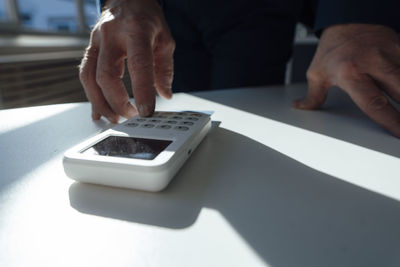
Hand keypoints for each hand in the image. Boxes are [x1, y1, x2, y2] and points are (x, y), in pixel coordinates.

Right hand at [79, 0, 174, 121]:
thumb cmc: (147, 17)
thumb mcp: (164, 39)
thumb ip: (164, 68)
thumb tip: (165, 94)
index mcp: (136, 31)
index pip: (138, 65)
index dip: (142, 92)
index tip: (146, 111)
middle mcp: (112, 35)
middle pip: (106, 75)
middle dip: (117, 102)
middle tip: (130, 116)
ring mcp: (96, 41)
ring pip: (89, 77)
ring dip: (100, 103)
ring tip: (113, 118)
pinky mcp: (89, 47)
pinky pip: (84, 74)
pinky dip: (91, 95)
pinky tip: (98, 110)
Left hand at [293, 24, 399, 136]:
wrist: (347, 17)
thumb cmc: (332, 48)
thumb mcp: (317, 72)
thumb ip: (313, 95)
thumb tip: (301, 107)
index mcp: (350, 73)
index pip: (373, 103)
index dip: (390, 121)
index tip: (399, 134)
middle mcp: (373, 63)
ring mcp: (391, 53)